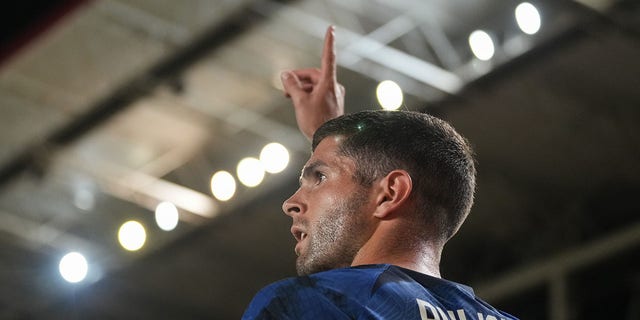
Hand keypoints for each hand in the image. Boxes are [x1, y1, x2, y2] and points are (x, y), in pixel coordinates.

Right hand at [281, 25, 344, 140]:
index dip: (328, 42)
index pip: (328, 57)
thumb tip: (285, 74)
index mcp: (328, 83)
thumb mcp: (299, 102)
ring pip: (316, 85)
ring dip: (302, 88)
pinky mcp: (333, 103)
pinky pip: (319, 93)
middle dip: (299, 78)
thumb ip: (292, 86)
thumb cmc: (316, 122)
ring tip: (288, 96)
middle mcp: (334, 87)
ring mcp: (335, 95)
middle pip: (315, 74)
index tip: (331, 29)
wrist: (330, 141)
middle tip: (284, 85)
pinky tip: (298, 102)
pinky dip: (308, 94)